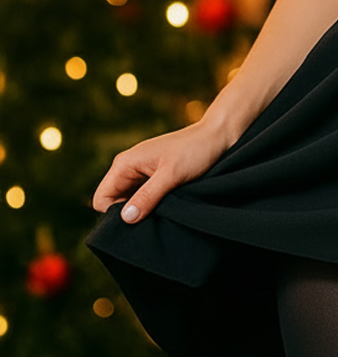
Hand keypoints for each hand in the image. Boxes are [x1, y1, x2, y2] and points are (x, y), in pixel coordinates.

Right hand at [91, 120, 230, 223]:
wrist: (217, 136)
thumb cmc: (195, 151)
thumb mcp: (171, 175)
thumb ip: (147, 196)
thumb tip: (125, 219)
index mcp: (124, 163)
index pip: (102, 199)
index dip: (115, 215)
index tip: (138, 220)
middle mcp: (128, 167)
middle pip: (114, 202)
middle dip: (128, 214)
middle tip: (152, 220)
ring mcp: (141, 172)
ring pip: (129, 201)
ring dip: (141, 209)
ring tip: (162, 212)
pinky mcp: (154, 176)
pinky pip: (142, 196)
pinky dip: (151, 204)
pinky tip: (166, 207)